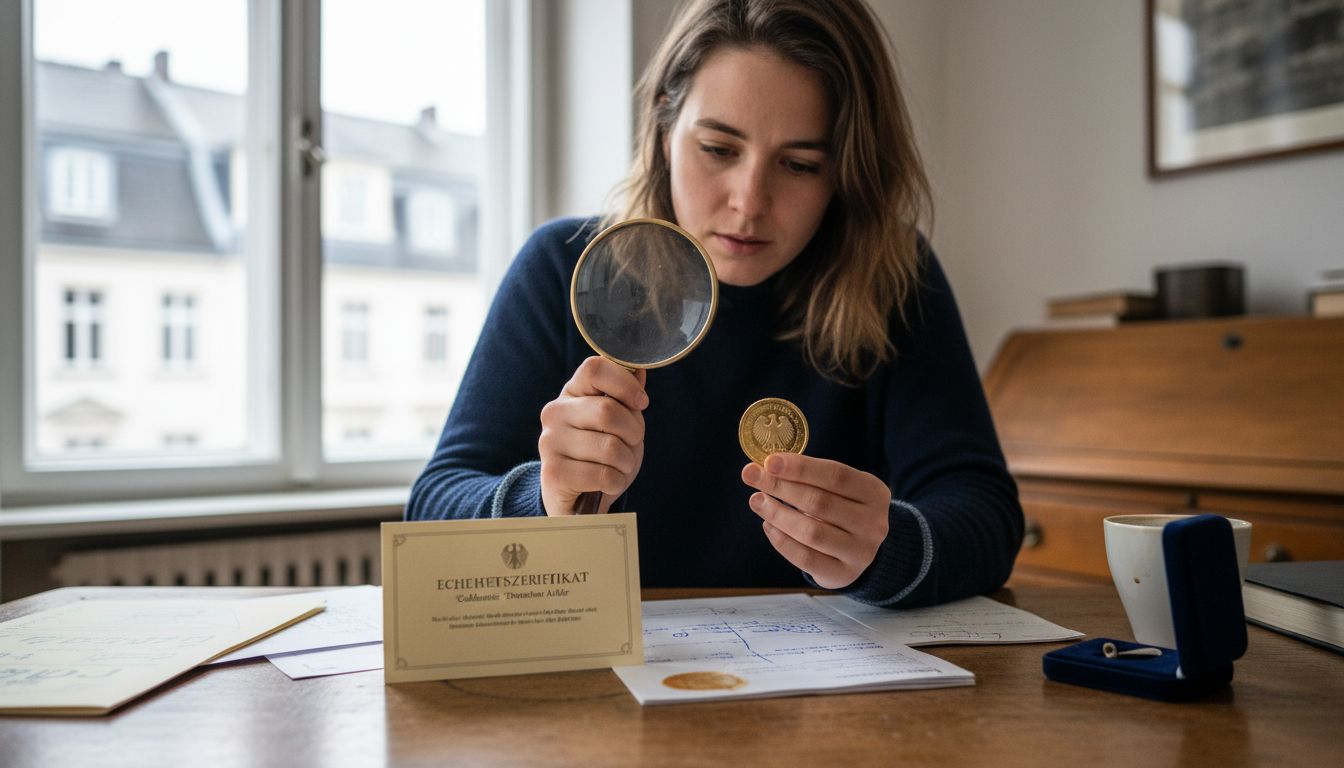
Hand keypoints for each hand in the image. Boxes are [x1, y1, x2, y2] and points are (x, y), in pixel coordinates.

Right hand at [538, 356, 647, 514]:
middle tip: (630, 444)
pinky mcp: (553, 473)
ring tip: (617, 467)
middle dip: (633, 432)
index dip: (625, 384)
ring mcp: (550, 442)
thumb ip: (626, 397)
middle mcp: (555, 412)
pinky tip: (607, 484)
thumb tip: (639, 369)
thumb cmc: (603, 454)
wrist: (579, 497)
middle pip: (607, 411)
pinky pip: (602, 474)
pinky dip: (616, 482)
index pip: (595, 369)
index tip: (641, 403)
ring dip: (626, 461)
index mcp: (572, 392)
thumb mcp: (621, 422)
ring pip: (609, 447)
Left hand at [741, 453, 890, 588]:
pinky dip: (781, 540)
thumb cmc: (841, 509)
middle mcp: (873, 523)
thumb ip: (809, 477)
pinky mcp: (842, 574)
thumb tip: (764, 467)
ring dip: (777, 514)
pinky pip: (805, 557)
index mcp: (874, 492)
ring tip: (757, 500)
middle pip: (820, 502)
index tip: (769, 461)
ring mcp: (860, 552)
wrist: (858, 550)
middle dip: (781, 487)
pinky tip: (768, 526)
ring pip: (811, 531)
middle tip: (751, 476)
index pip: (836, 475)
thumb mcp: (838, 489)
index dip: (801, 467)